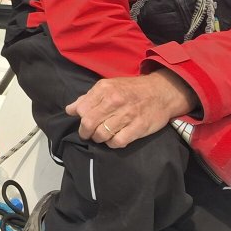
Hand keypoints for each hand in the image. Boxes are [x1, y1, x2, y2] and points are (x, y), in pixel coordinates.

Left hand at [65, 69, 197, 148]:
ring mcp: (127, 114)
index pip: (82, 109)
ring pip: (102, 134)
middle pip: (89, 123)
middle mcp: (114, 100)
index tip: (82, 122)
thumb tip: (69, 110)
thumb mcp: (108, 86)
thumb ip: (88, 98)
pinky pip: (118, 142)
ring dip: (98, 138)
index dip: (79, 118)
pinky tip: (113, 139)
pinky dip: (112, 143)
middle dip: (85, 132)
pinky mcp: (139, 127)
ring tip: (101, 136)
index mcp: (104, 89)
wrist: (160, 92)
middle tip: (88, 134)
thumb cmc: (130, 89)